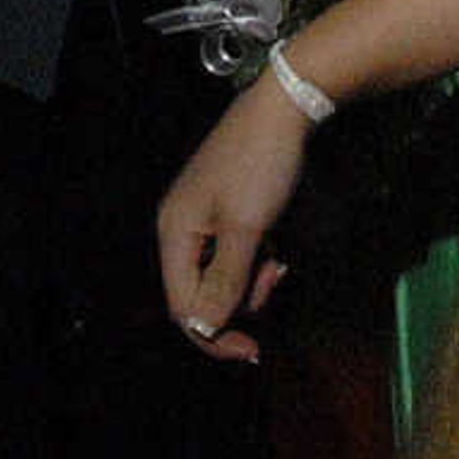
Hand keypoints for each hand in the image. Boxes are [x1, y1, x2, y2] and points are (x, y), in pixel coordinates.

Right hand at [155, 79, 306, 361]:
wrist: (283, 108)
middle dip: (241, 300)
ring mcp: (203, 218)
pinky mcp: (226, 211)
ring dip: (253, 280)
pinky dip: (257, 259)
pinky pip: (235, 254)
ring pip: (223, 277)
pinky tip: (277, 246)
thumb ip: (224, 282)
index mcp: (175, 232)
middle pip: (202, 294)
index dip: (214, 335)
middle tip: (275, 279)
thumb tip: (205, 330)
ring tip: (278, 259)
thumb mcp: (246, 228)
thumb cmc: (260, 163)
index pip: (183, 307)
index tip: (252, 350)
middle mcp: (182, 227)